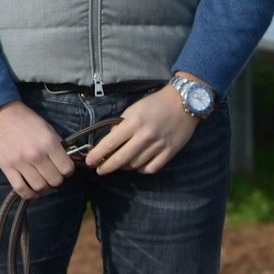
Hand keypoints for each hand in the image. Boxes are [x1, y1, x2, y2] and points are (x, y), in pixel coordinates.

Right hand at [0, 101, 76, 199]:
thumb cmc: (25, 119)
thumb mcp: (47, 128)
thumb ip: (57, 145)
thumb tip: (66, 160)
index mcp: (49, 143)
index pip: (67, 169)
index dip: (67, 170)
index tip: (63, 168)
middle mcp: (36, 155)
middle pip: (55, 181)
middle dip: (56, 179)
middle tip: (52, 174)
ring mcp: (21, 163)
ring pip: (40, 187)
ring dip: (43, 187)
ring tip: (42, 180)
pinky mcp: (7, 168)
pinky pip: (21, 189)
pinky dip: (29, 194)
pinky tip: (32, 190)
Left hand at [85, 80, 202, 175]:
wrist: (184, 103)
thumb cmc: (156, 103)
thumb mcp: (134, 109)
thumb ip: (121, 125)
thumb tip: (110, 141)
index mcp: (134, 122)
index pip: (111, 142)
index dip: (98, 154)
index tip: (89, 161)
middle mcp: (145, 136)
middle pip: (121, 159)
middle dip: (106, 167)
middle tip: (100, 170)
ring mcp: (158, 146)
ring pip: (135, 165)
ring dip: (124, 167)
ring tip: (120, 164)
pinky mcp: (169, 152)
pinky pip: (150, 169)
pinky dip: (141, 169)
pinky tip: (138, 164)